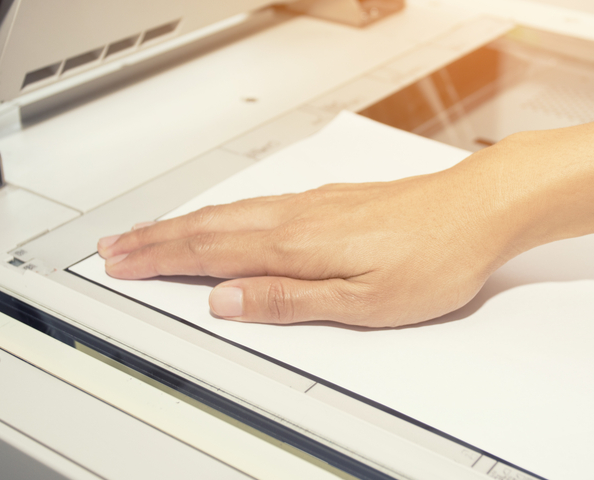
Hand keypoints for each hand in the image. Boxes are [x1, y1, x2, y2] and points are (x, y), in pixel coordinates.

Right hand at [95, 155, 539, 326]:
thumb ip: (291, 300)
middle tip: (112, 245)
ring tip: (150, 232)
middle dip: (156, 238)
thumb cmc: (434, 257)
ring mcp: (313, 205)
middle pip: (210, 228)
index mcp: (297, 247)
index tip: (118, 263)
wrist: (481, 207)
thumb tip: (228, 300)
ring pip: (231, 213)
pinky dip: (222, 213)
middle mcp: (298, 218)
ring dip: (183, 223)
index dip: (160, 260)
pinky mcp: (332, 201)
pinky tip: (221, 216)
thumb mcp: (364, 302)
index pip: (210, 254)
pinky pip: (257, 205)